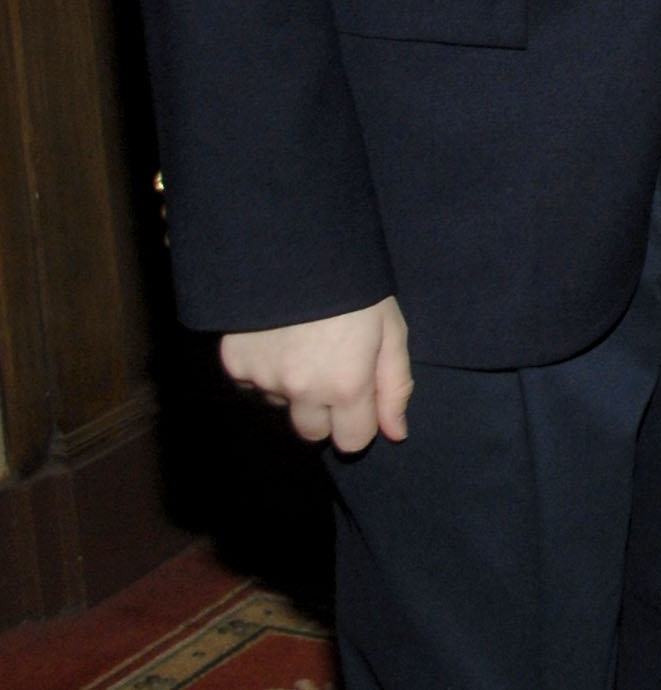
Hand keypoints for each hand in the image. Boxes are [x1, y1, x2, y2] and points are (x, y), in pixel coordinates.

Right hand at [220, 297, 412, 450]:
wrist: (295, 248)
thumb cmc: (355, 287)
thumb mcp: (390, 330)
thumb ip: (395, 386)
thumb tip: (395, 433)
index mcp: (347, 386)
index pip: (352, 441)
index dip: (358, 423)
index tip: (358, 400)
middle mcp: (303, 391)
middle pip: (312, 432)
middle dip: (323, 413)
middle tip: (328, 371)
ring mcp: (265, 379)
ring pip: (281, 406)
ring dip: (292, 388)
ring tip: (302, 345)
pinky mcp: (235, 364)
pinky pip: (252, 385)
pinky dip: (264, 370)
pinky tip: (276, 339)